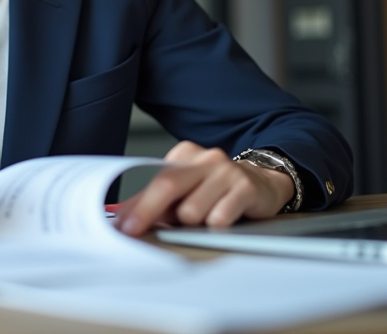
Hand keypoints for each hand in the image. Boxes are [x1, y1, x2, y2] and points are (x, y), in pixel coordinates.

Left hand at [114, 141, 294, 236]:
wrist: (263, 183)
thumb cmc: (217, 190)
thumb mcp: (186, 189)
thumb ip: (157, 201)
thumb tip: (125, 217)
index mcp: (185, 154)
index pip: (155, 180)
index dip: (137, 205)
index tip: (123, 225)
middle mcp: (205, 158)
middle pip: (168, 186)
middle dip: (147, 212)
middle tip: (134, 231)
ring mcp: (227, 171)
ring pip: (192, 210)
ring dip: (192, 223)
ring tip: (203, 218)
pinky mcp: (246, 188)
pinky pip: (219, 218)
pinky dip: (215, 226)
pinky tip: (222, 219)